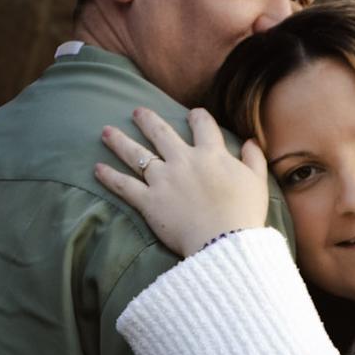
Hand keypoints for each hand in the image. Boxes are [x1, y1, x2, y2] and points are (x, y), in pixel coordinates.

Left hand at [95, 106, 269, 256]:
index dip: (197, 117)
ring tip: (106, 132)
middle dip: (147, 120)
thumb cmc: (245, 215)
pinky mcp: (149, 202)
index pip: (202, 125)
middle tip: (137, 112)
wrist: (225, 242)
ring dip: (119, 141)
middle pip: (161, 132)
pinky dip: (109, 177)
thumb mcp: (258, 183)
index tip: (192, 115)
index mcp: (211, 154)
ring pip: (136, 154)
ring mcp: (163, 180)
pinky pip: (124, 186)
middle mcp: (183, 160)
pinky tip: (97, 169)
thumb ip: (254, 159)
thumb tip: (251, 141)